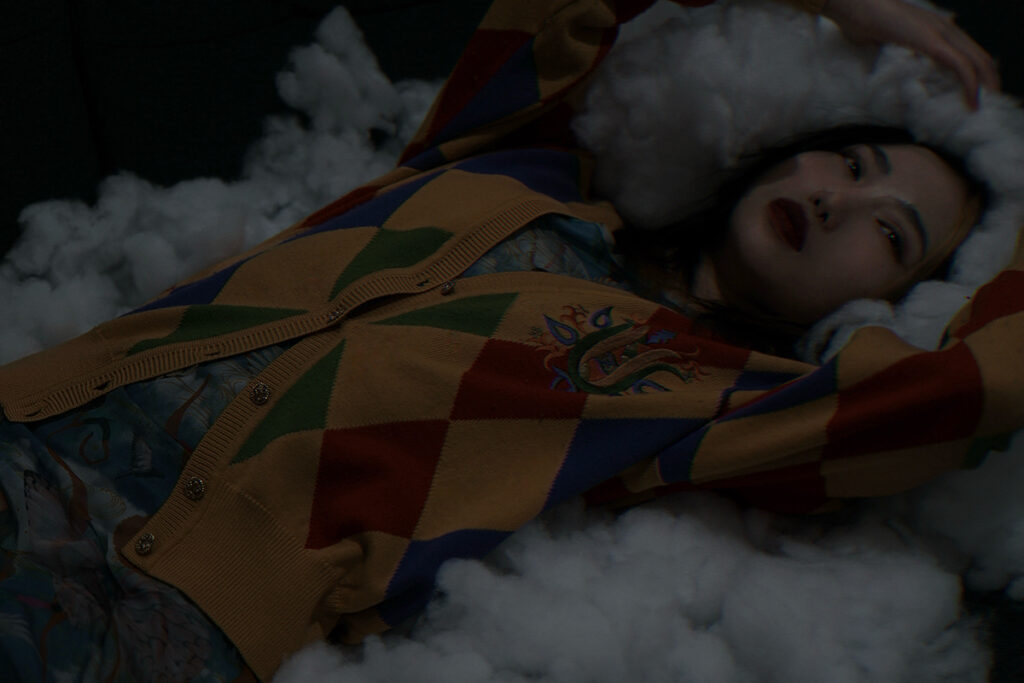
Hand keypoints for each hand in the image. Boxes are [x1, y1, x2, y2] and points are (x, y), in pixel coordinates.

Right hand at [822, 0, 999, 108]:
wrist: (854, 6)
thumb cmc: (861, 23)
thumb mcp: (883, 45)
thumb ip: (893, 57)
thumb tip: (888, 76)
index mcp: (935, 27)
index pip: (966, 51)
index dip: (974, 72)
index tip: (971, 93)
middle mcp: (944, 27)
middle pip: (979, 56)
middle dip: (987, 82)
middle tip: (982, 105)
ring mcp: (941, 32)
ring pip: (977, 61)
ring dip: (983, 87)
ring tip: (979, 108)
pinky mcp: (935, 42)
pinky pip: (961, 66)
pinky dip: (970, 85)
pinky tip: (971, 101)